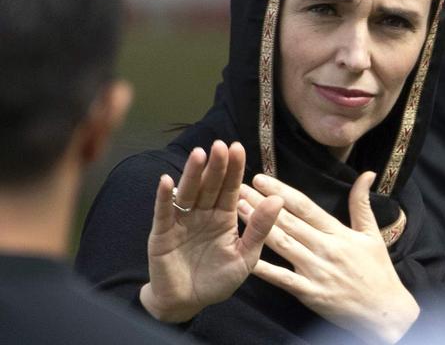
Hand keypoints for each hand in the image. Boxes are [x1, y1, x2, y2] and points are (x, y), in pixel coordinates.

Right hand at [139, 141, 282, 322]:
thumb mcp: (245, 256)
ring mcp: (182, 221)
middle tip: (220, 145)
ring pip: (188, 192)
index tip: (238, 148)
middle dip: (216, 166)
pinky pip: (164, 212)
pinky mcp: (162, 233)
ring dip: (192, 174)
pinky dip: (165, 197)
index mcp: (224, 216)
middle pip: (210, 185)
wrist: (188, 303)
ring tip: (198, 154)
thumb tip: (278, 199)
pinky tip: (167, 181)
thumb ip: (260, 229)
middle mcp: (203, 213)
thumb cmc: (218, 279)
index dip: (234, 169)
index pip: (230, 187)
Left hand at [238, 172, 418, 343]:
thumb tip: (367, 173)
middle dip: (261, 202)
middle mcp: (324, 248)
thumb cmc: (378, 271)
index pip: (304, 206)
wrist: (385, 312)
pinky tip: (246, 256)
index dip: (281, 191)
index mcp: (337, 232)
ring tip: (237, 209)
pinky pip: (282, 278)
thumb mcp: (372, 233)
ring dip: (257, 225)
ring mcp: (315, 270)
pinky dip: (264, 268)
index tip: (262, 179)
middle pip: (287, 220)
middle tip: (239, 187)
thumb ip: (362, 203)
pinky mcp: (310, 293)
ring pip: (282, 243)